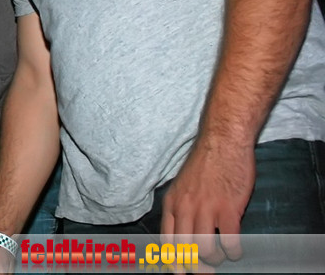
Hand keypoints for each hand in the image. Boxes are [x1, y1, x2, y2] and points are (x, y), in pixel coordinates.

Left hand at [160, 139, 253, 265]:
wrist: (223, 142)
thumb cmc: (206, 165)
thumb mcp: (182, 185)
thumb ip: (180, 208)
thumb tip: (182, 234)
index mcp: (172, 203)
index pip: (165, 240)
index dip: (173, 261)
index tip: (181, 271)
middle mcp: (185, 207)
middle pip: (184, 250)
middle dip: (196, 266)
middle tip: (206, 270)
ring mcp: (206, 208)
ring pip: (205, 249)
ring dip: (216, 258)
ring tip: (223, 254)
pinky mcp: (228, 208)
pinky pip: (230, 241)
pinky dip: (234, 251)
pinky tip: (236, 249)